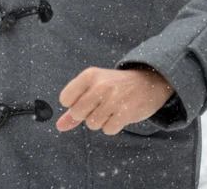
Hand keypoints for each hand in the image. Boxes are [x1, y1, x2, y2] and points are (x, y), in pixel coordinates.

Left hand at [56, 66, 173, 134]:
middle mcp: (100, 85)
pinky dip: (112, 127)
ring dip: (101, 121)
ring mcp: (113, 99)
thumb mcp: (93, 87)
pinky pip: (107, 130)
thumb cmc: (115, 86)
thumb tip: (59, 126)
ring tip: (111, 109)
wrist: (148, 82)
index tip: (86, 99)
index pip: (65, 99)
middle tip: (99, 106)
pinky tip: (119, 115)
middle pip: (77, 113)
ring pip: (92, 124)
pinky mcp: (126, 112)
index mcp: (89, 75)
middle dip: (86, 115)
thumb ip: (75, 105)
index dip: (74, 104)